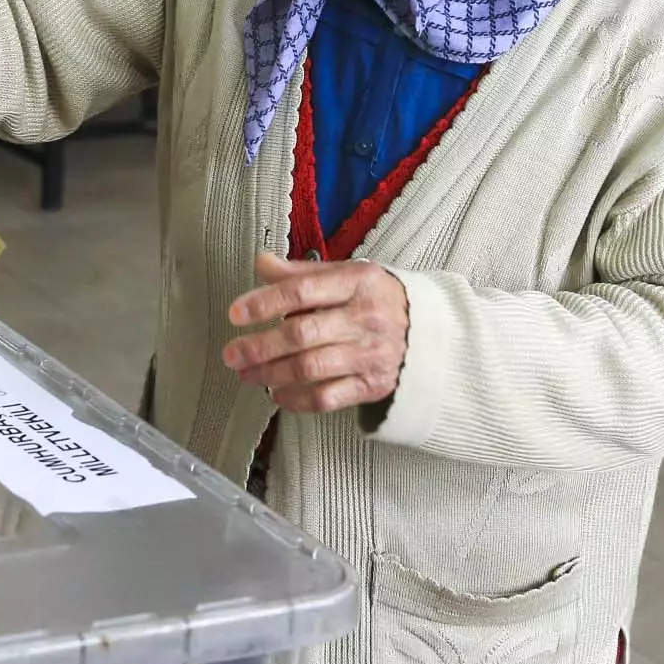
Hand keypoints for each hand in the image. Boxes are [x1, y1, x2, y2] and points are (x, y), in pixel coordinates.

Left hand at [223, 253, 409, 414]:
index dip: (264, 302)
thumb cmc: (377, 299)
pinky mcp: (373, 385)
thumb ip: (303, 274)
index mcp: (358, 282)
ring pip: (310, 368)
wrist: (431, 332)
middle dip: (260, 346)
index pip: (302, 291)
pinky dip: (297, 399)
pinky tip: (276, 394)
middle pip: (302, 334)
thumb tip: (261, 264)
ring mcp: (371, 354)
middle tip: (232, 353)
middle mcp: (366, 318)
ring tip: (246, 373)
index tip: (235, 313)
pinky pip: (327, 398)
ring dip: (270, 374)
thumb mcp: (347, 275)